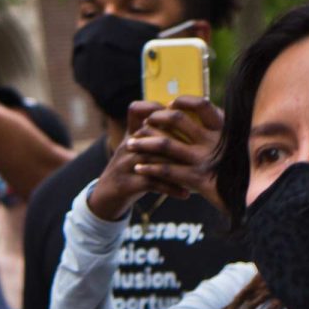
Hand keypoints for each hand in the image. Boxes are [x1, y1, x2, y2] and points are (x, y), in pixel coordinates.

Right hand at [87, 98, 222, 220]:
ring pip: (155, 159)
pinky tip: (186, 194)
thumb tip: (186, 120)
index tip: (190, 122)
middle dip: (180, 142)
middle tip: (201, 151)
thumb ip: (155, 132)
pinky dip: (170, 188)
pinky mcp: (126, 184)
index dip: (166, 114)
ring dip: (178, 167)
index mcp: (133, 134)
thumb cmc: (130, 167)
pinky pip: (152, 183)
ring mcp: (125, 164)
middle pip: (154, 136)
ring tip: (198, 174)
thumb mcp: (138, 146)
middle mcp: (129, 145)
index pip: (146, 114)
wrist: (106, 194)